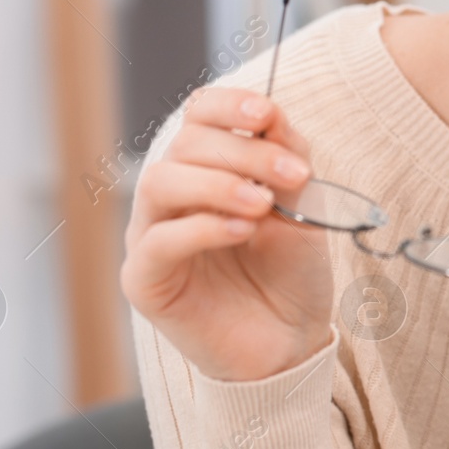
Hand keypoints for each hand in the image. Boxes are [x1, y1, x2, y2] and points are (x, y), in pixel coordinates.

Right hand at [121, 87, 335, 381]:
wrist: (290, 343)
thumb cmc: (290, 273)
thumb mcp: (303, 207)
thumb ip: (287, 160)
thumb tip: (272, 114)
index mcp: (206, 169)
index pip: (198, 115)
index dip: (227, 105)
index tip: (267, 113)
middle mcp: (171, 197)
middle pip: (185, 145)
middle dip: (244, 151)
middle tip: (293, 175)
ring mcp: (151, 236)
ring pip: (160, 182)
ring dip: (218, 184)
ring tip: (262, 204)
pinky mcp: (145, 280)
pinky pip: (158, 242)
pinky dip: (202, 228)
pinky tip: (242, 231)